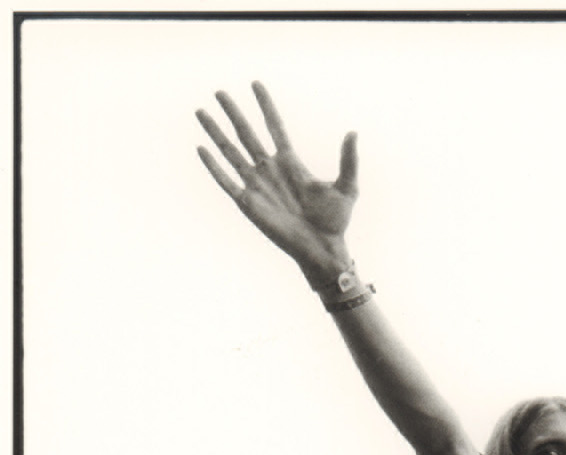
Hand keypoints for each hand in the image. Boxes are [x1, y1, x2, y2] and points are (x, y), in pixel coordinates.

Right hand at [196, 83, 355, 281]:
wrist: (323, 248)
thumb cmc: (336, 221)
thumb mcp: (347, 187)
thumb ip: (349, 160)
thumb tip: (353, 133)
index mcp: (291, 163)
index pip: (275, 126)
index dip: (266, 106)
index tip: (256, 84)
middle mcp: (269, 169)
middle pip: (247, 133)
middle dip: (234, 113)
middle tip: (220, 92)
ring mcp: (256, 184)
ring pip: (230, 151)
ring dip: (216, 132)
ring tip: (201, 112)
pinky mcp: (247, 202)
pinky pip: (226, 180)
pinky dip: (213, 165)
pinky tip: (202, 148)